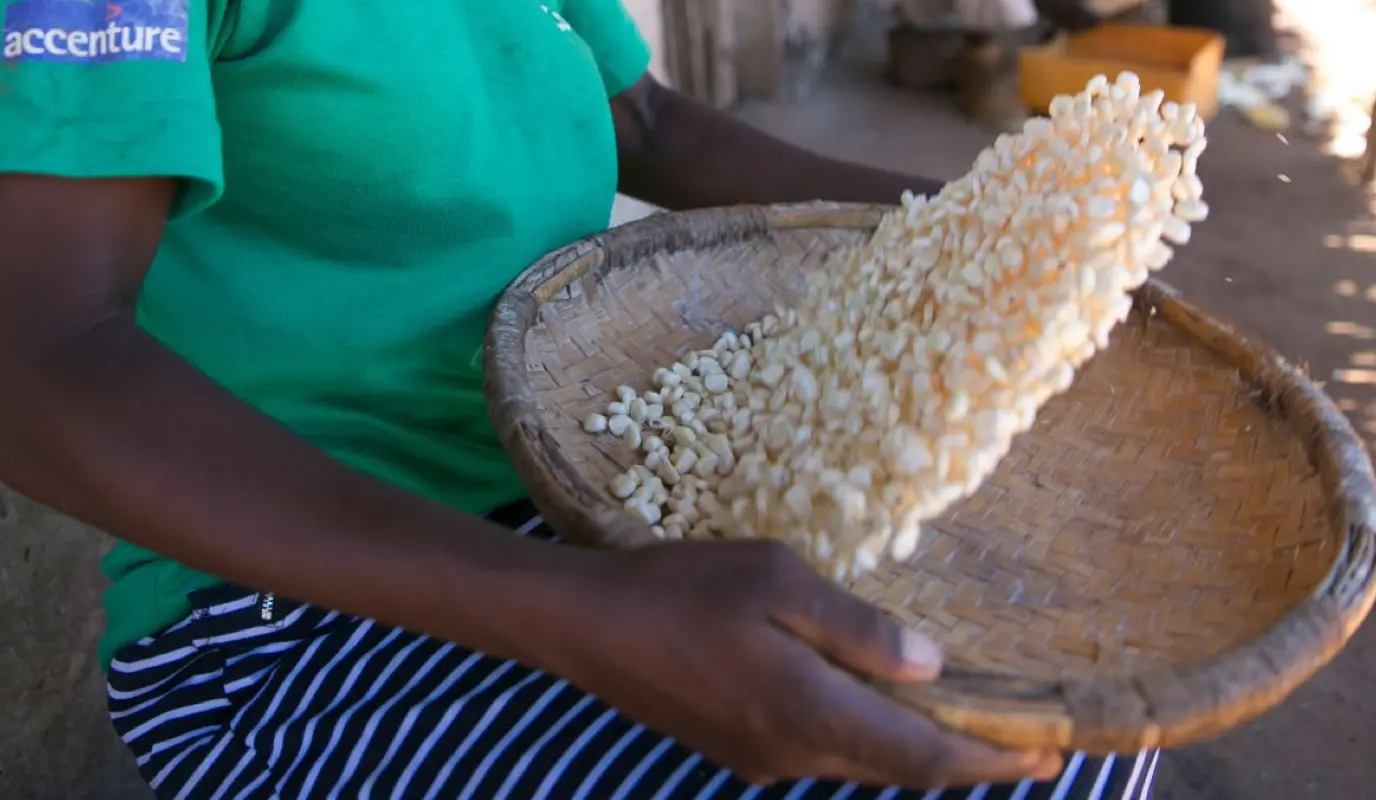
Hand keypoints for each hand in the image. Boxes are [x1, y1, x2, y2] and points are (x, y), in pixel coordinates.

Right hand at [560, 539, 1062, 788]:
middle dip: (964, 759)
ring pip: (858, 761)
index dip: (992, 761)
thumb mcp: (778, 578)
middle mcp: (793, 752)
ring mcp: (759, 758)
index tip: (1051, 754)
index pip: (924, 757)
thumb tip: (933, 665)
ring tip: (955, 716)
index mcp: (810, 710)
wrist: (584, 625)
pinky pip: (819, 750)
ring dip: (912, 747)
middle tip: (1020, 737)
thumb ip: (858, 628)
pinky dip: (862, 735)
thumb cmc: (680, 587)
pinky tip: (866, 701)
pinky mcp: (733, 749)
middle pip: (898, 769)